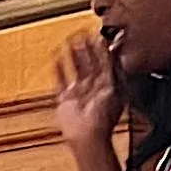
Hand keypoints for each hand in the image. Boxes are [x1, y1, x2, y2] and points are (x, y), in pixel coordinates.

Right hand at [52, 32, 122, 153]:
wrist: (88, 137)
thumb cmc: (104, 118)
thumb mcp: (114, 86)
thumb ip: (111, 66)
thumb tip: (111, 48)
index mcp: (109, 85)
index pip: (106, 61)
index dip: (102, 47)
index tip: (98, 34)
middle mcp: (94, 88)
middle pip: (90, 62)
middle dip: (86, 48)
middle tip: (81, 33)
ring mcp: (79, 93)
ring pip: (75, 68)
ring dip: (72, 55)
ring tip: (69, 41)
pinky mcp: (65, 100)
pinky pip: (60, 80)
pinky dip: (58, 69)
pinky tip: (57, 58)